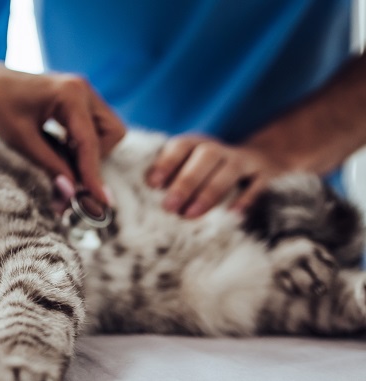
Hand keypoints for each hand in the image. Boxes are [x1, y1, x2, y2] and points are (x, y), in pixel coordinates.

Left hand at [0, 65, 124, 203]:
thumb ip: (50, 165)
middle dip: (96, 157)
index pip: (91, 143)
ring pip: (107, 130)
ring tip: (63, 162)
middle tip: (71, 172)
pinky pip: (93, 126)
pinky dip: (82, 144)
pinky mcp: (76, 100)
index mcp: (71, 94)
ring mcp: (82, 92)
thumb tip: (71, 193)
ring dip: (91, 152)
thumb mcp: (21, 139)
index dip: (94, 175)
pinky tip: (61, 152)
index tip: (100, 201)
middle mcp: (83, 89)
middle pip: (113, 133)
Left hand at [146, 135, 285, 217]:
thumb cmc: (210, 170)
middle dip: (186, 182)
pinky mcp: (264, 174)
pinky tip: (232, 214)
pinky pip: (257, 184)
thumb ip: (171, 177)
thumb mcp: (191, 166)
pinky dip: (245, 198)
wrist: (262, 158)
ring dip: (209, 192)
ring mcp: (243, 160)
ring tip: (191, 214)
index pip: (181, 146)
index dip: (166, 162)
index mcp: (197, 144)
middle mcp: (219, 149)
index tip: (152, 184)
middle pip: (205, 157)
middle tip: (169, 207)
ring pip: (229, 170)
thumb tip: (144, 194)